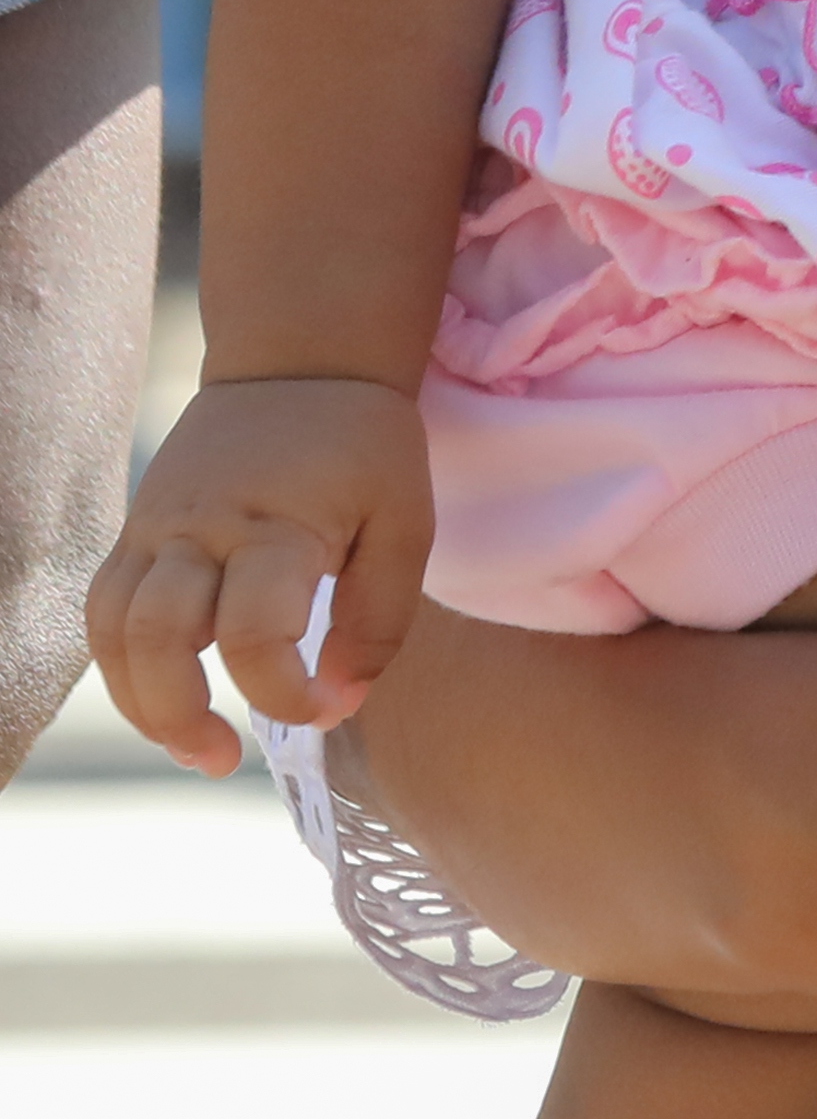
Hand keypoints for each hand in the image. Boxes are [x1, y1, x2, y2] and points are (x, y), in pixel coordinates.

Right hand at [98, 369, 423, 761]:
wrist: (301, 362)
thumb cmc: (363, 448)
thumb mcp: (406, 521)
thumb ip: (380, 619)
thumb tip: (340, 702)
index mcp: (275, 524)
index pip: (253, 632)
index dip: (282, 692)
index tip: (323, 710)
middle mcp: (199, 529)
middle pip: (156, 638)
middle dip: (179, 717)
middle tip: (224, 760)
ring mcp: (154, 529)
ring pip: (112, 633)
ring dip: (140, 704)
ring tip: (195, 746)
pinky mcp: (134, 532)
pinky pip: (103, 611)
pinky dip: (122, 667)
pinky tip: (165, 698)